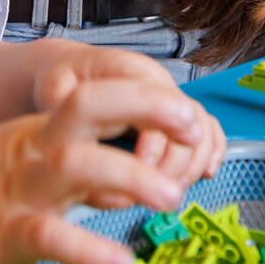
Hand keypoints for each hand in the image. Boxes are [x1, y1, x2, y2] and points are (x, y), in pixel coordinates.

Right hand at [0, 72, 204, 263]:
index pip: (99, 95)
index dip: (149, 99)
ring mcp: (20, 191)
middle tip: (195, 131)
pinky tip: (122, 261)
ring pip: (79, 165)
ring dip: (131, 177)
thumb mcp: (21, 160)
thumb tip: (127, 178)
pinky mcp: (2, 235)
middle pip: (94, 107)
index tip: (191, 116)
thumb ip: (72, 163)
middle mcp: (36, 152)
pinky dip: (89, 249)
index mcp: (41, 132)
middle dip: (148, 110)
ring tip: (170, 199)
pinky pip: (49, 236)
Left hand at [29, 40, 226, 198]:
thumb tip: (73, 130)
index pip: (159, 105)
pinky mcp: (175, 114)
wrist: (71, 70)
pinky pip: (208, 130)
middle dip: (178, 162)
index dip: (156, 142)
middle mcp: (158, 82)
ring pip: (203, 127)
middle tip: (158, 193)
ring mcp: (170, 98)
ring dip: (194, 163)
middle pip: (188, 121)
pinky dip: (212, 152)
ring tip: (172, 192)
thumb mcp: (52, 86)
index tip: (141, 171)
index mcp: (131, 71)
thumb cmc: (63, 79)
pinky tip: (206, 175)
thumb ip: (60, 103)